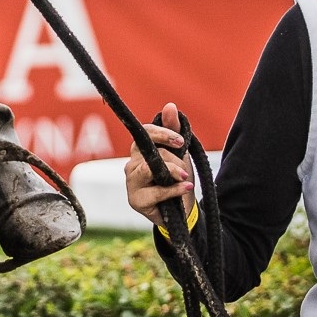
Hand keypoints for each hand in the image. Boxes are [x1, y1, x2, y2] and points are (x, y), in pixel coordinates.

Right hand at [123, 102, 195, 227]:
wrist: (183, 210)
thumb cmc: (178, 179)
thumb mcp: (180, 154)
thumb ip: (174, 131)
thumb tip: (170, 106)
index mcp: (140, 151)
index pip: (145, 133)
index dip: (162, 134)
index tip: (180, 141)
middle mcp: (131, 164)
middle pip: (149, 151)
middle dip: (172, 159)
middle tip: (185, 167)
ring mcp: (131, 182)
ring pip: (149, 169)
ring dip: (171, 172)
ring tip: (185, 178)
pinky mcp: (135, 200)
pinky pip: (155, 191)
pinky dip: (173, 189)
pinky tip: (185, 188)